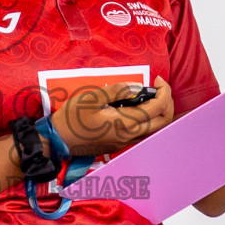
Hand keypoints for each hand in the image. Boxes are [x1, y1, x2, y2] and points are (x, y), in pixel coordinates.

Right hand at [50, 76, 174, 155]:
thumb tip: (138, 87)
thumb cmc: (72, 118)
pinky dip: (146, 118)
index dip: (164, 91)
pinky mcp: (119, 144)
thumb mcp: (93, 97)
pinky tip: (134, 107)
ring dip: (158, 112)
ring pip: (154, 129)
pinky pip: (142, 132)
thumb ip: (119, 91)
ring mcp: (125, 142)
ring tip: (147, 95)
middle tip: (157, 87)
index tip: (157, 79)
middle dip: (166, 102)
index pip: (158, 108)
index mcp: (125, 123)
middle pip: (163, 121)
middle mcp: (129, 136)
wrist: (58, 140)